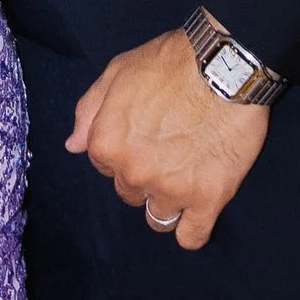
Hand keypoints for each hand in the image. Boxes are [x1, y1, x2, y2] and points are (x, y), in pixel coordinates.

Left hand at [66, 28, 269, 252]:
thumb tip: (74, 146)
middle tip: (171, 150)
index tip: (147, 137)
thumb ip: (89, 111)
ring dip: (169, 200)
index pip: (106, 168)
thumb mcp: (117, 72)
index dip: (125, 152)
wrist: (225, 64)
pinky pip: (191, 237)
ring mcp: (170, 189)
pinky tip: (199, 211)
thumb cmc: (170, 62)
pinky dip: (193, 229)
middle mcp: (133, 172)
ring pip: (158, 217)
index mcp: (106, 144)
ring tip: (189, 173)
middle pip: (130, 193)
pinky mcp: (207, 199)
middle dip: (146, 176)